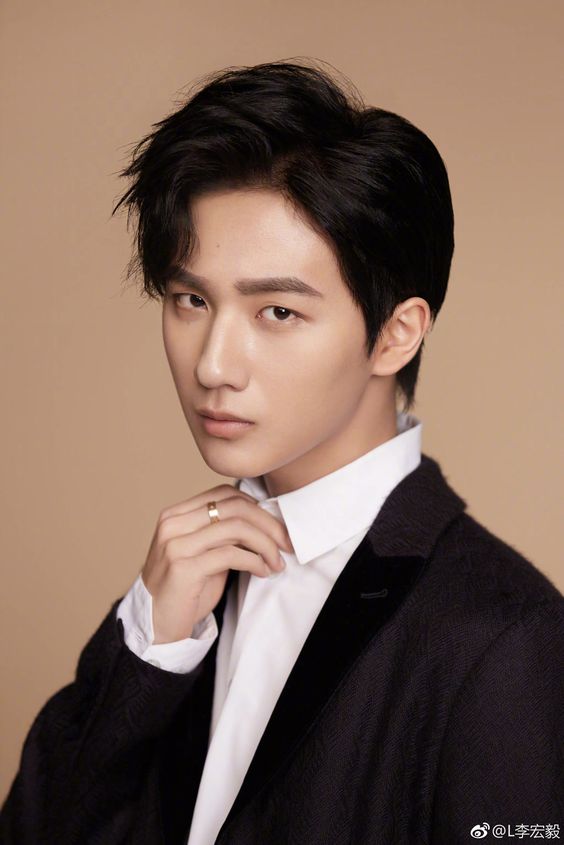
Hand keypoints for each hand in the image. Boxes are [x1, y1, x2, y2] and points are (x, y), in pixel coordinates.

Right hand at [141, 484, 292, 642]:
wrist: (155, 624)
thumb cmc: (184, 589)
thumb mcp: (202, 552)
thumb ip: (223, 534)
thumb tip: (265, 522)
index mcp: (176, 515)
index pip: (225, 494)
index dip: (257, 508)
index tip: (277, 527)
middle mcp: (173, 524)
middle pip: (234, 507)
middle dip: (268, 524)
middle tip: (286, 543)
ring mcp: (175, 545)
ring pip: (236, 528)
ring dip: (265, 544)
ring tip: (276, 562)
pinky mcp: (183, 568)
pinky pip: (230, 555)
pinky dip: (254, 561)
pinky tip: (263, 571)